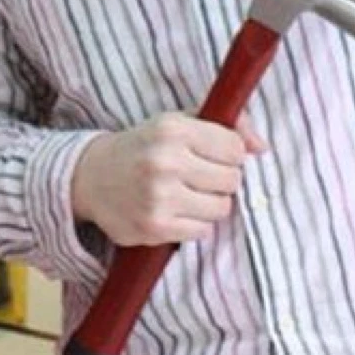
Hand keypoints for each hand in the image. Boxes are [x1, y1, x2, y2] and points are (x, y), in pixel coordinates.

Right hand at [71, 112, 265, 246]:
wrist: (91, 177)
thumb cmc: (144, 147)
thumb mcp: (177, 123)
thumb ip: (225, 126)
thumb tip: (263, 147)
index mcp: (173, 129)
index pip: (235, 148)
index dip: (231, 154)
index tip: (215, 155)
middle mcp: (165, 161)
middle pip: (232, 179)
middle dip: (222, 179)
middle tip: (199, 176)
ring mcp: (159, 197)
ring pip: (221, 207)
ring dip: (211, 203)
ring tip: (188, 194)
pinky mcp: (155, 228)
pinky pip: (203, 231)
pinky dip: (195, 223)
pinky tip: (176, 210)